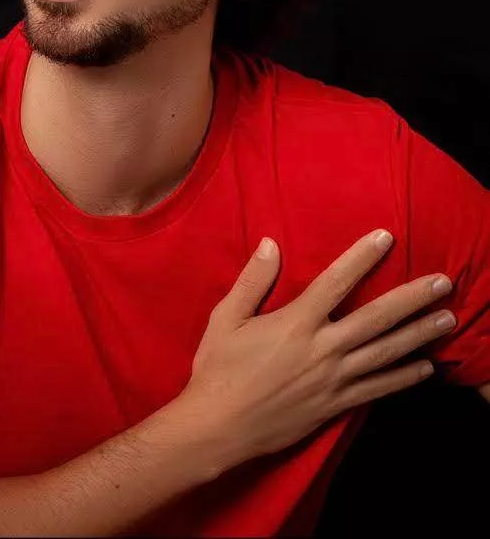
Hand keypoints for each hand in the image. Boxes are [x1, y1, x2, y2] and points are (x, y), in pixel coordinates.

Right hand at [180, 230, 454, 471]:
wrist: (218, 428)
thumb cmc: (218, 369)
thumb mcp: (226, 318)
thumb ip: (253, 281)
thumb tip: (271, 244)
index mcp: (296, 322)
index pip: (336, 281)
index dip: (362, 257)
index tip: (386, 237)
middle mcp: (322, 349)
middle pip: (376, 318)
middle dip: (412, 298)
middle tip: (443, 282)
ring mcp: (332, 380)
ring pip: (385, 353)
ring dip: (419, 335)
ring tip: (447, 319)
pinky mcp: (335, 405)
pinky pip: (377, 389)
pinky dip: (403, 378)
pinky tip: (426, 368)